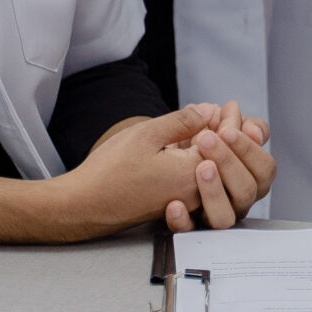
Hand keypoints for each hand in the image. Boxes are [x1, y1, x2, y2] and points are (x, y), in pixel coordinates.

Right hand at [49, 106, 227, 238]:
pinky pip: (195, 181)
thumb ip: (183, 121)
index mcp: (192, 175)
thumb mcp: (148, 134)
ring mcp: (184, 203)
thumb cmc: (110, 169)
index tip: (229, 105)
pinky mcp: (172, 206)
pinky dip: (197, 160)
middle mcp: (194, 194)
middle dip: (226, 134)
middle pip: (223, 160)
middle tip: (228, 112)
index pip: (225, 145)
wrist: (83, 205)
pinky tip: (189, 144)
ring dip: (212, 148)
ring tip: (209, 124)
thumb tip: (209, 111)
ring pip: (210, 171)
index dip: (229, 122)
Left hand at [159, 102, 277, 231]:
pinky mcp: (189, 228)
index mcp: (252, 178)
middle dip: (228, 163)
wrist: (162, 160)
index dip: (249, 150)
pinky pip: (189, 231)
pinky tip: (174, 204)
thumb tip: (254, 131)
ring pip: (225, 217)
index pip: (265, 169)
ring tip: (199, 168)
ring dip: (214, 192)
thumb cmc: (199, 142)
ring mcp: (215, 216)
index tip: (226, 130)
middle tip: (206, 140)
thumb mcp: (220, 127)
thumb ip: (241, 124)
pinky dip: (183, 219)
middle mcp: (238, 201)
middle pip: (248, 191)